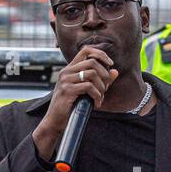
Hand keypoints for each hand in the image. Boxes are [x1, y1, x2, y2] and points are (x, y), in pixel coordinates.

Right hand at [32, 46, 117, 160]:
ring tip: (100, 97)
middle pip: (92, 62)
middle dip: (104, 74)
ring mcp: (66, 80)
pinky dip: (97, 96)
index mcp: (70, 69)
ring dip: (101, 87)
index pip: (86, 50)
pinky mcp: (67, 90)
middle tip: (106, 87)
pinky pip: (89, 87)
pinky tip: (96, 104)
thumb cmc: (71, 106)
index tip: (110, 64)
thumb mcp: (87, 91)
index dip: (100, 54)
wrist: (55, 120)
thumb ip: (100, 80)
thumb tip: (115, 71)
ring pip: (92, 74)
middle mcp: (67, 71)